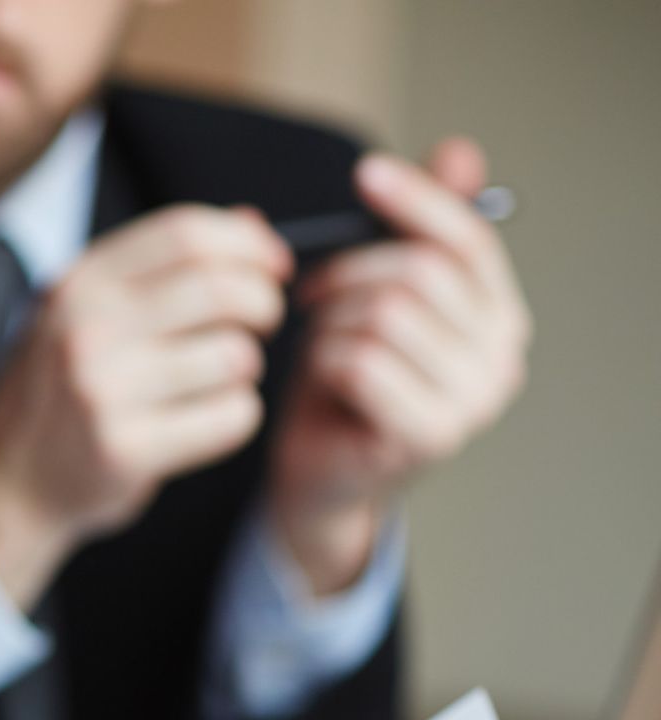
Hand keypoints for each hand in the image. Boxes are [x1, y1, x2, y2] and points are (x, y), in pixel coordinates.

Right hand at [0, 205, 290, 607]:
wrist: (6, 481)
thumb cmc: (61, 391)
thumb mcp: (86, 311)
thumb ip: (160, 267)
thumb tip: (254, 226)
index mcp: (79, 284)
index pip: (186, 234)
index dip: (249, 246)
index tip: (272, 268)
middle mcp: (85, 329)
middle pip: (220, 289)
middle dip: (262, 304)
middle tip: (259, 325)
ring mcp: (102, 390)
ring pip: (234, 356)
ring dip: (244, 369)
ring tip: (215, 381)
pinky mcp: (125, 449)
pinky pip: (230, 417)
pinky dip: (236, 418)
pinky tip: (206, 421)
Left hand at [273, 138, 530, 593]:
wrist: (320, 476)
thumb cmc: (343, 381)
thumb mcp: (373, 295)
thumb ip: (412, 231)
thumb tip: (460, 151)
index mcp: (498, 315)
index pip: (467, 240)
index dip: (416, 201)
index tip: (365, 173)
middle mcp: (503, 356)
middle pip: (419, 273)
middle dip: (349, 273)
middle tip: (309, 293)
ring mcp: (473, 401)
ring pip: (385, 315)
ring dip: (330, 323)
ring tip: (319, 346)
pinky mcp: (431, 434)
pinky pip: (362, 362)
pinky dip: (325, 362)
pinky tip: (320, 382)